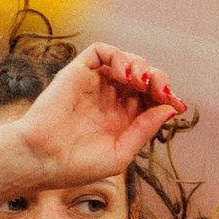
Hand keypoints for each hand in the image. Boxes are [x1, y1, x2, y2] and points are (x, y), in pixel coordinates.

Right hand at [11, 43, 186, 189]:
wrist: (40, 159)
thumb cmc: (75, 165)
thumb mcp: (120, 154)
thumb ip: (144, 130)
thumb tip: (169, 108)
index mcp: (120, 120)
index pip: (151, 99)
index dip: (166, 98)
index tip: (177, 105)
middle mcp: (108, 99)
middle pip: (144, 77)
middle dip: (159, 81)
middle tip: (162, 92)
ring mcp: (94, 84)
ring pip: (128, 61)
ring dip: (142, 67)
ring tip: (141, 83)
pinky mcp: (78, 72)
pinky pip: (102, 52)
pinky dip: (119, 57)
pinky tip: (124, 74)